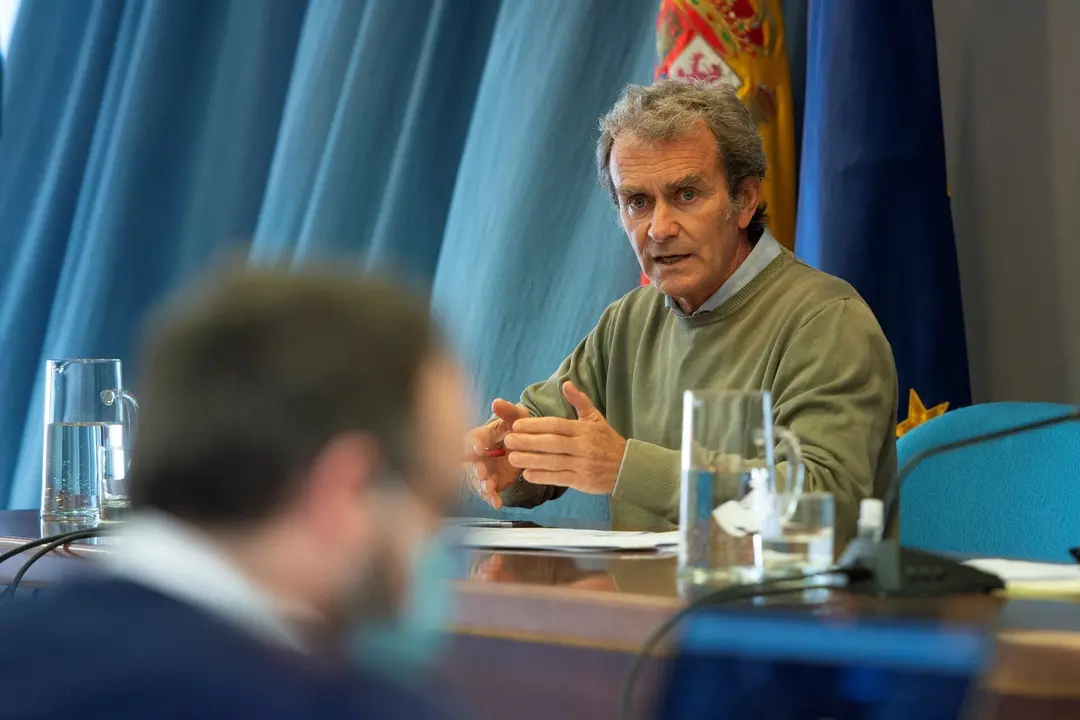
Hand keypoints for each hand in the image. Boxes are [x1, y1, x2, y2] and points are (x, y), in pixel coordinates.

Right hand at [463, 399, 529, 508]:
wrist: (525, 445)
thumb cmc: (517, 427)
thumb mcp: (517, 417)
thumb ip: (508, 411)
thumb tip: (497, 402)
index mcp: (480, 436)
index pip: (471, 440)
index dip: (472, 445)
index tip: (478, 450)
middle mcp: (477, 455)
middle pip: (470, 463)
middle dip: (474, 469)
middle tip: (482, 473)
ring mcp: (482, 470)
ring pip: (477, 480)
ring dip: (482, 485)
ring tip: (490, 488)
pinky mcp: (491, 483)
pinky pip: (488, 493)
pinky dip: (491, 498)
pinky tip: (497, 504)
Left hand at [503, 381, 626, 494]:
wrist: (628, 467)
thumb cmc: (608, 441)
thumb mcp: (596, 418)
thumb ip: (580, 401)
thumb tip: (566, 384)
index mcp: (584, 429)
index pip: (556, 425)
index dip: (536, 425)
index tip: (516, 425)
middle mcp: (582, 446)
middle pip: (552, 443)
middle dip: (528, 442)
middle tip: (508, 440)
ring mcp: (582, 464)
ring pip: (553, 462)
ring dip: (531, 460)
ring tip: (512, 458)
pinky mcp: (582, 481)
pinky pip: (559, 478)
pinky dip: (543, 477)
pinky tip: (527, 475)